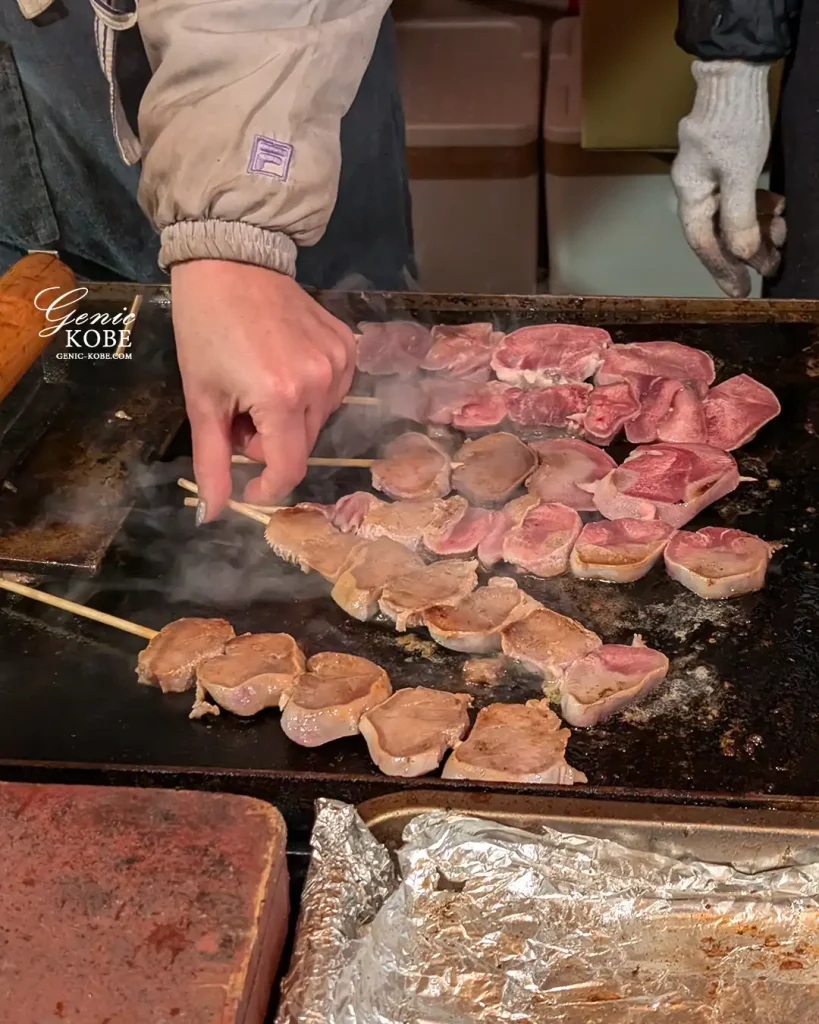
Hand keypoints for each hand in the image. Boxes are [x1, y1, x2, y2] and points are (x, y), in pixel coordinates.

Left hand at [171, 260, 355, 518]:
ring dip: (287, 420)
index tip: (247, 486)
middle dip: (268, 443)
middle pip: (300, 445)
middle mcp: (320, 383)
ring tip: (257, 388)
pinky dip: (306, 394)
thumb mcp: (202, 399)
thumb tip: (212, 516)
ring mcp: (340, 362)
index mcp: (280, 398)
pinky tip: (282, 368)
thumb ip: (212, 461)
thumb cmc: (205, 328)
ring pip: (316, 421)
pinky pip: (331, 393)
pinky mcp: (348, 346)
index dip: (267, 488)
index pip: (288, 468)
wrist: (231, 260)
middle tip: (237, 413)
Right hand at [672, 60, 783, 297]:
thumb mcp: (740, 173)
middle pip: (719, 232)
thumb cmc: (734, 123)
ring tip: (781, 232)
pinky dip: (758, 206)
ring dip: (757, 227)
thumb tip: (744, 256)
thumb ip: (739, 218)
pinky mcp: (726, 164)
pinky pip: (740, 197)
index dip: (722, 269)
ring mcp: (710, 176)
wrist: (736, 74)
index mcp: (690, 194)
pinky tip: (776, 207)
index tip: (741, 291)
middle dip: (747, 248)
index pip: (704, 243)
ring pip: (732, 215)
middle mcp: (695, 189)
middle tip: (773, 261)